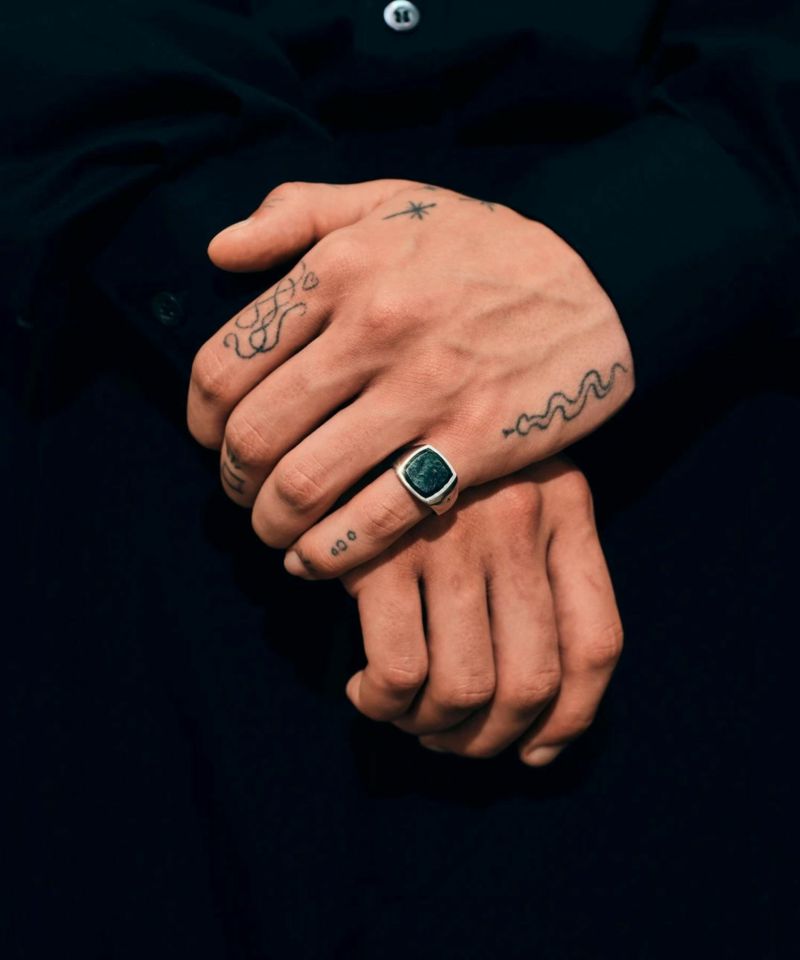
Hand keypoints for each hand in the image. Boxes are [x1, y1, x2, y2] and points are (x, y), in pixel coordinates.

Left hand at [188, 179, 633, 576]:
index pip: (224, 363)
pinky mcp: (475, 444)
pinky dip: (329, 553)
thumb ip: (296, 212)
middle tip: (240, 491)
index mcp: (341, 268)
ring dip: (270, 523)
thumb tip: (217, 253)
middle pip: (255, 434)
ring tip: (273, 529)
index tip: (210, 437)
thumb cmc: (484, 245)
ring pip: (305, 484)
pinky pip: (379, 516)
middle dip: (231, 480)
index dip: (200, 418)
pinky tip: (313, 562)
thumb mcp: (391, 201)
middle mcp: (375, 328)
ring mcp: (427, 391)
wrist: (603, 278)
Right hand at [340, 458, 622, 763]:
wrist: (356, 404)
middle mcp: (519, 524)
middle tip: (450, 739)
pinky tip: (365, 691)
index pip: (596, 643)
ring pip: (466, 690)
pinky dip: (383, 704)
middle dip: (488, 739)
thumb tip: (543, 720)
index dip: (571, 719)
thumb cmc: (434, 461)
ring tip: (407, 715)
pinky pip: (398, 672)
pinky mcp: (380, 554)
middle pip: (531, 682)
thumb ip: (538, 567)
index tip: (535, 749)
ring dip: (433, 730)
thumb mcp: (512, 485)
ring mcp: (451, 539)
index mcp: (565, 507)